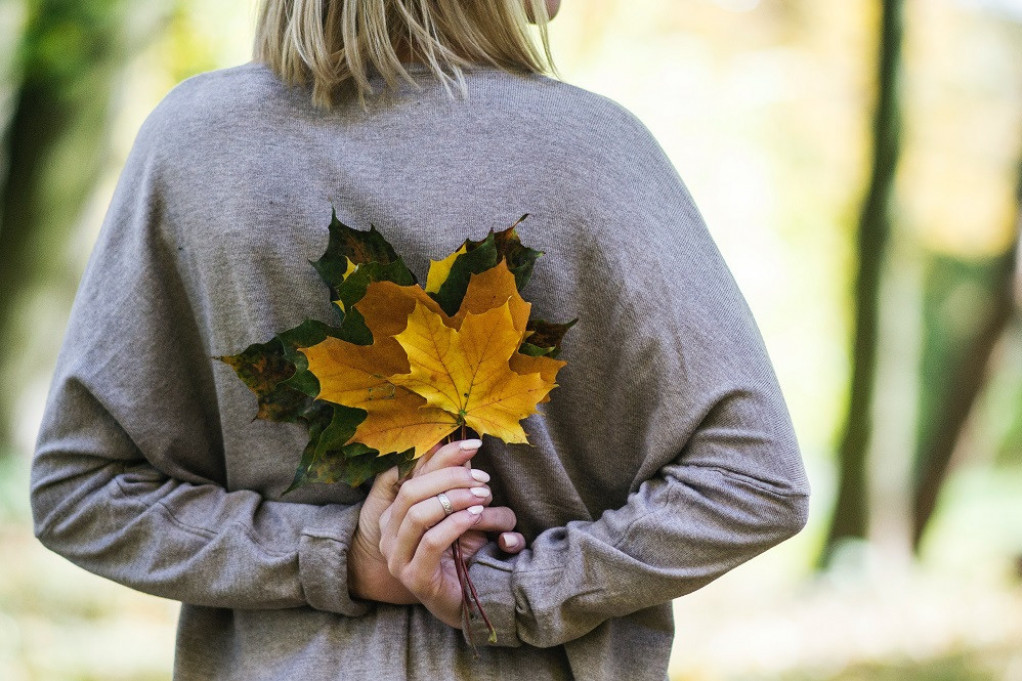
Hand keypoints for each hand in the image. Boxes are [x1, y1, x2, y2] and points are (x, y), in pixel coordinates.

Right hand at [377, 439, 521, 627]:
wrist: (465, 600)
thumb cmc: (461, 552)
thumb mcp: (458, 512)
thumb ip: (455, 485)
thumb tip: (463, 445)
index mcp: (395, 513)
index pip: (414, 474)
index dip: (443, 456)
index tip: (474, 444)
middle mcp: (388, 533)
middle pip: (412, 490)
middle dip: (450, 477)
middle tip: (482, 479)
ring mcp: (396, 557)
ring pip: (417, 514)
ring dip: (455, 499)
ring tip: (483, 497)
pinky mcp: (413, 577)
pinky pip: (431, 541)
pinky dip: (455, 524)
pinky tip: (476, 516)